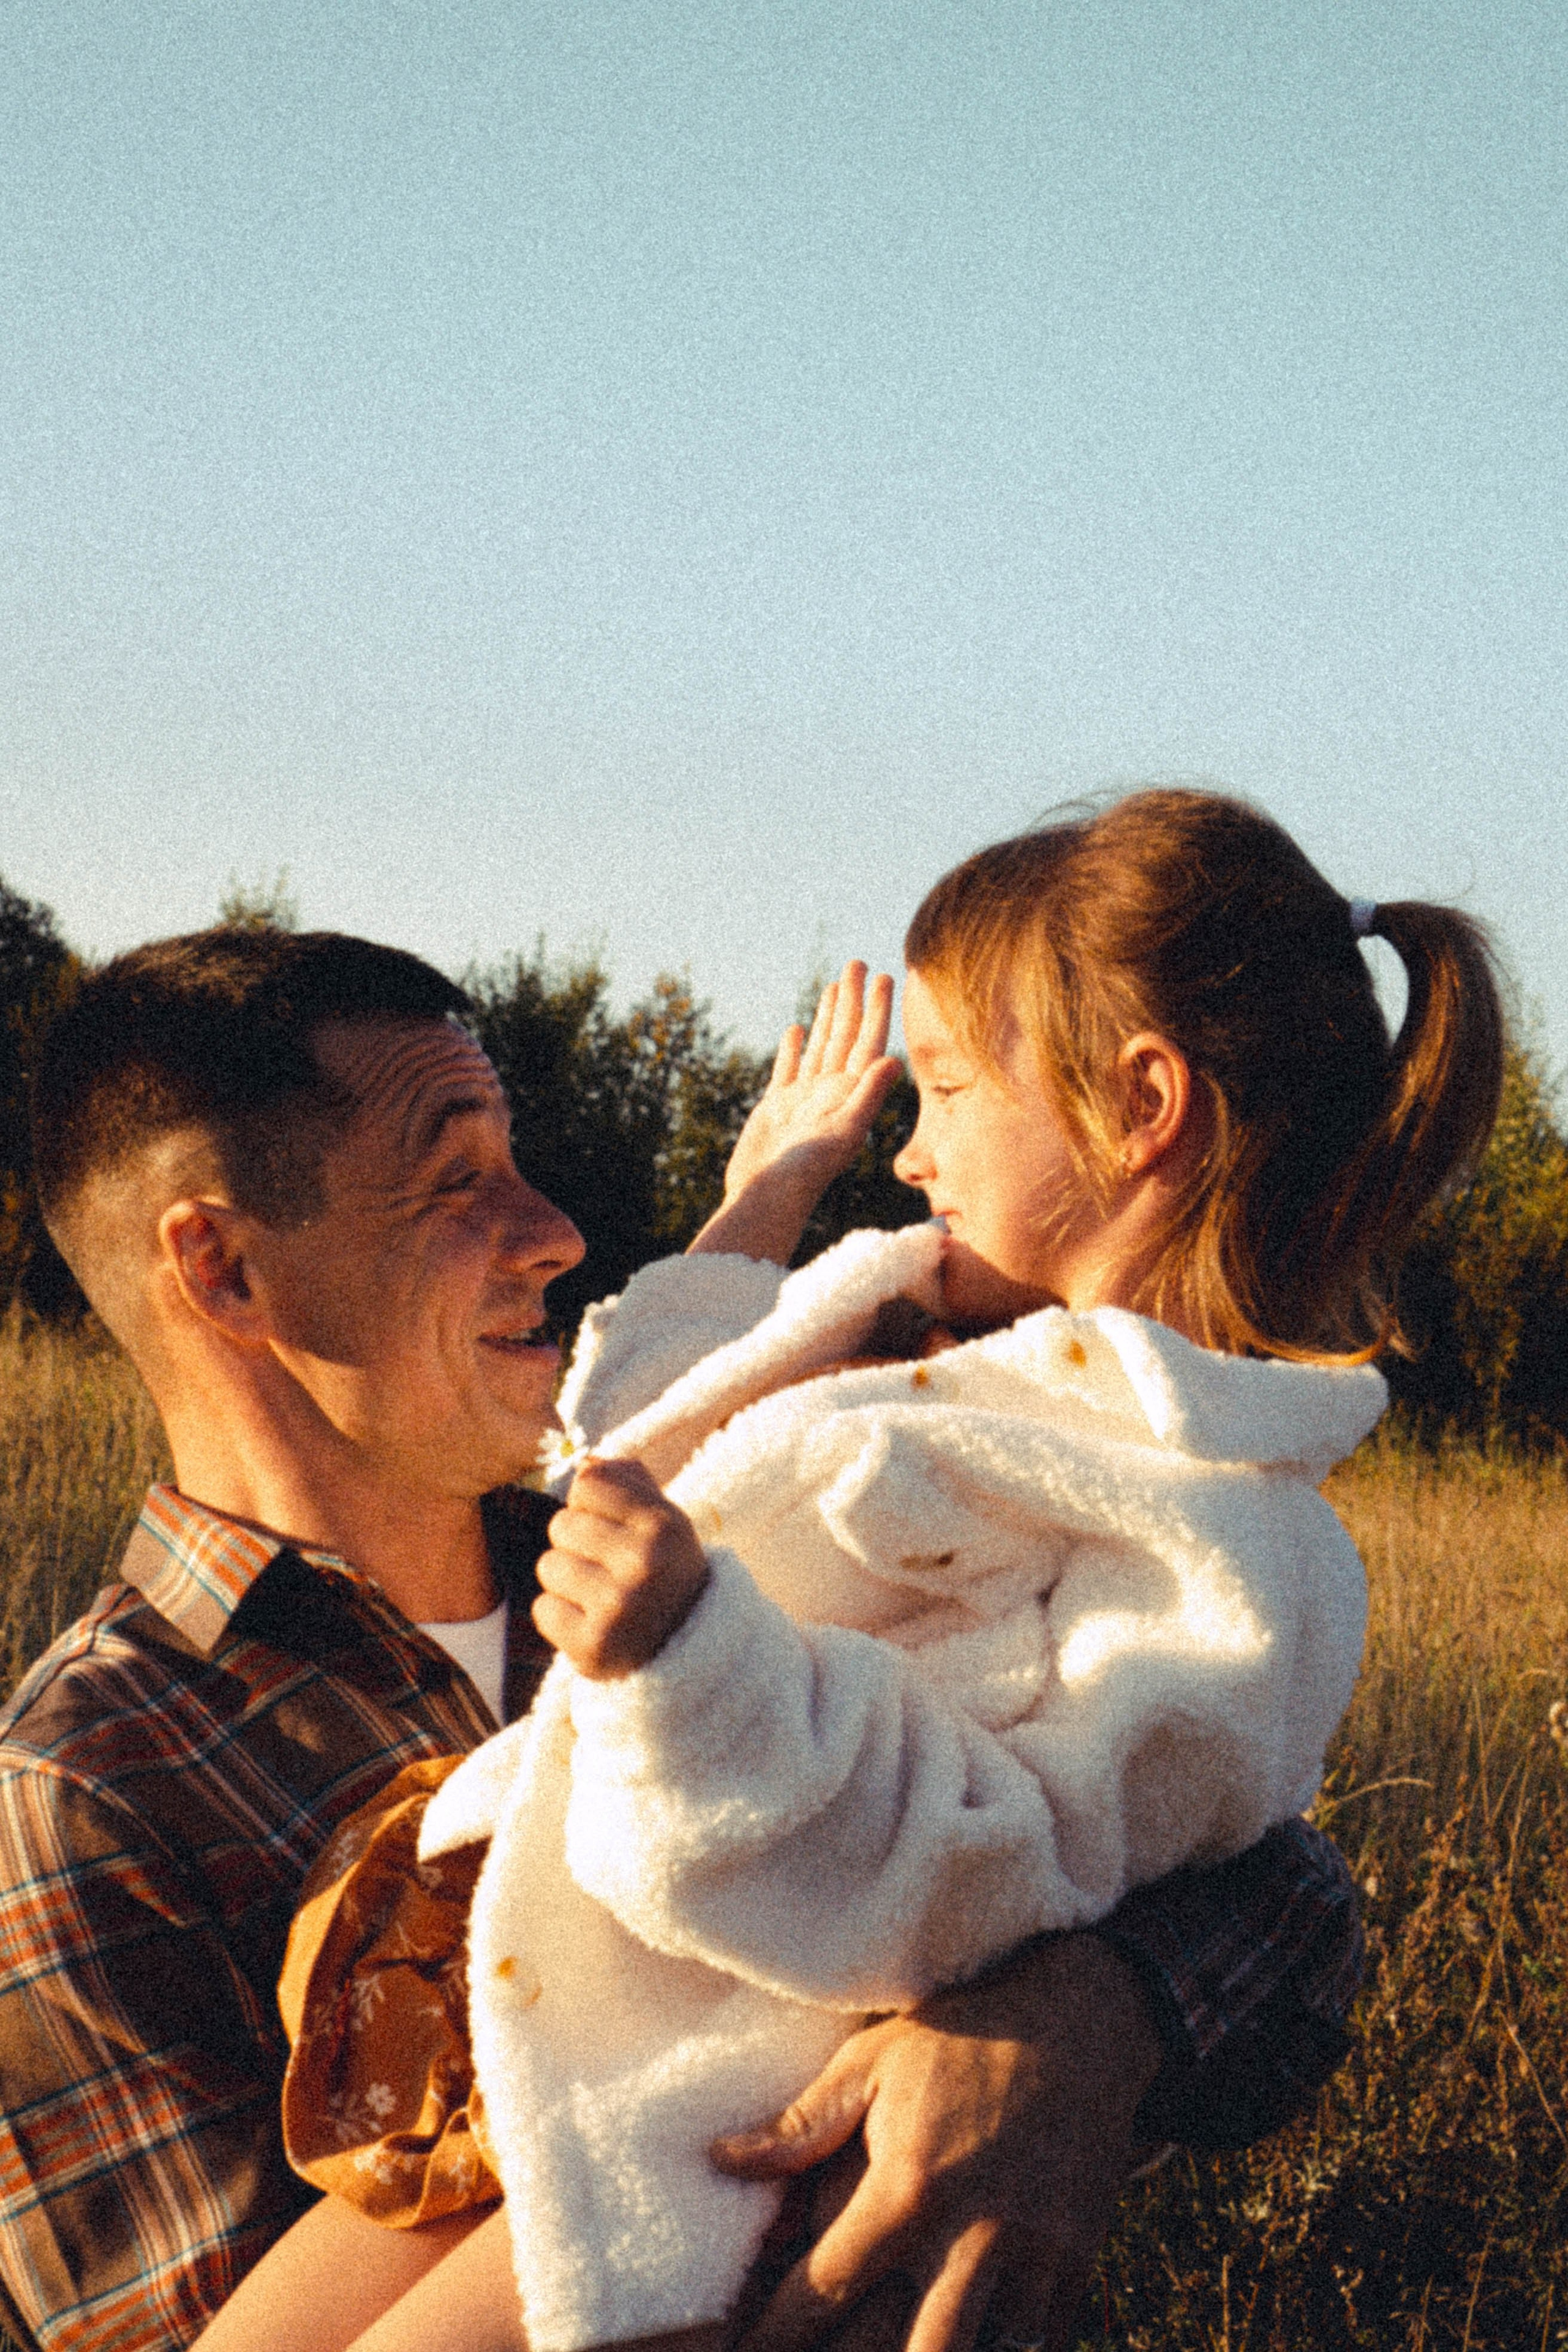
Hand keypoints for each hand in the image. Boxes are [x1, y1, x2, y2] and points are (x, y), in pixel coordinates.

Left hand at [534, 1459, 710, 1679]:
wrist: (690, 1650)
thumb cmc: (665, 1572)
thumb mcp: (665, 1521)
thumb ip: (628, 1482)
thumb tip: (584, 1461)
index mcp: (664, 1525)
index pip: (589, 1484)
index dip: (592, 1504)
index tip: (612, 1527)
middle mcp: (644, 1563)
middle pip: (562, 1524)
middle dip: (576, 1544)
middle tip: (606, 1567)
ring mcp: (617, 1608)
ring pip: (548, 1566)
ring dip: (565, 1581)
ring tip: (599, 1595)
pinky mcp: (592, 1647)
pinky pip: (542, 1610)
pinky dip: (559, 1616)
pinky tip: (591, 1622)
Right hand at [689, 963, 901, 1265]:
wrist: (766, 1199)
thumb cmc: (806, 1173)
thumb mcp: (843, 1132)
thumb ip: (867, 1095)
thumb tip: (894, 1061)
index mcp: (849, 1094)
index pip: (868, 1042)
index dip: (877, 1009)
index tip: (885, 975)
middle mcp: (831, 1092)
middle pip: (845, 1035)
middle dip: (853, 1000)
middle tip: (858, 963)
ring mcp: (805, 1099)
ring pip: (821, 1046)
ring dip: (828, 1016)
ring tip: (835, 985)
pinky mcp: (778, 1107)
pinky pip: (789, 1069)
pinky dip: (795, 1048)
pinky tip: (798, 1029)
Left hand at [711, 1935, 1162, 2351]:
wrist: (1081, 2021)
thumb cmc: (963, 2036)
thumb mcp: (873, 2063)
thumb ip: (800, 2127)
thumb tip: (719, 2160)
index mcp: (909, 2187)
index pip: (827, 2289)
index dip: (779, 2333)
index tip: (747, 2346)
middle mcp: (970, 2236)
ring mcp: (1031, 2257)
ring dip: (929, 2350)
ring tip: (895, 2339)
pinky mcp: (1075, 2264)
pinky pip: (1038, 2341)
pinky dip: (1003, 2343)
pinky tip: (970, 2330)